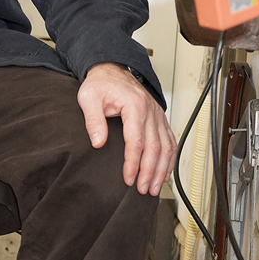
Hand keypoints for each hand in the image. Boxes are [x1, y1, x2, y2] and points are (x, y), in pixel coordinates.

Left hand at [77, 63, 175, 196]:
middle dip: (150, 172)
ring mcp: (157, 115)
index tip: (128, 179)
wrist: (112, 69)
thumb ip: (93, 120)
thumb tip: (98, 143)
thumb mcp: (88, 98)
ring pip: (167, 146)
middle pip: (155, 147)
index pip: (136, 141)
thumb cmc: (100, 84)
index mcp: (135, 106)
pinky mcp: (159, 118)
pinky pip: (170, 140)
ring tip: (155, 188)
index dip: (133, 163)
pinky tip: (165, 172)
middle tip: (144, 190)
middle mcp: (151, 111)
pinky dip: (170, 158)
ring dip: (162, 169)